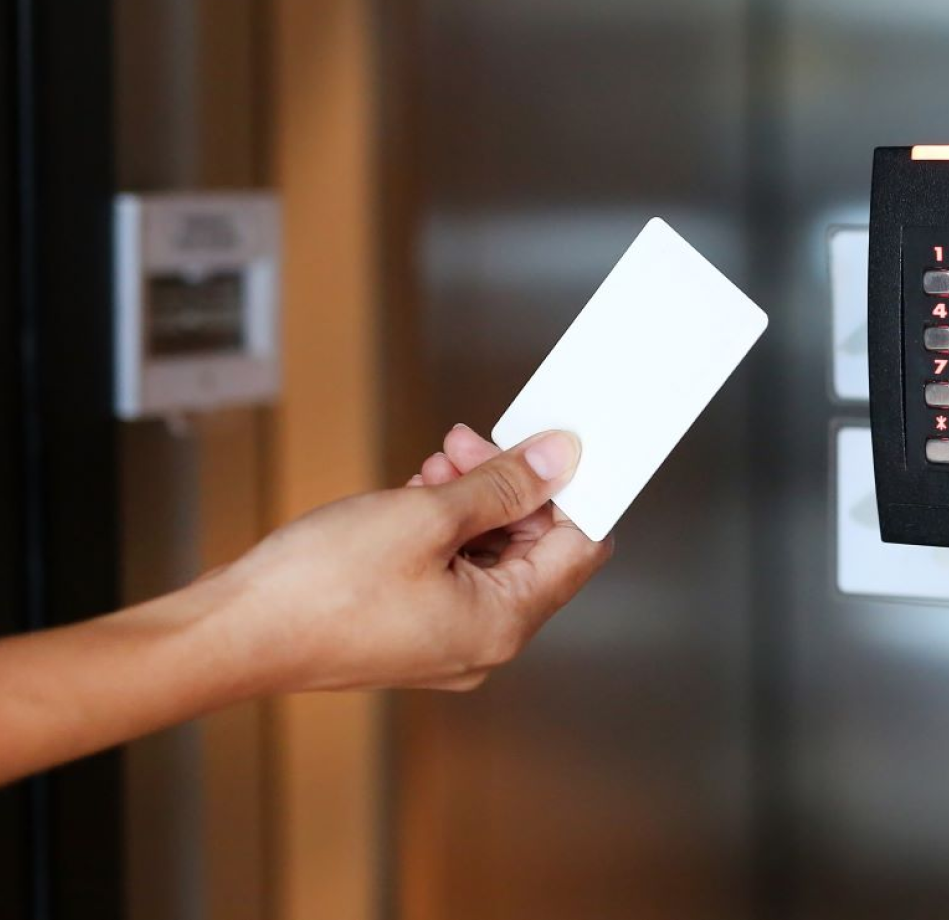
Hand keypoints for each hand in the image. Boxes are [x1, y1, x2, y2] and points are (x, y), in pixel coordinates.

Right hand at [221, 425, 611, 692]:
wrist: (232, 634)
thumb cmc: (317, 590)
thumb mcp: (425, 516)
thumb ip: (501, 486)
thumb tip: (558, 461)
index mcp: (503, 624)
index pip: (578, 550)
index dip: (573, 492)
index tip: (557, 448)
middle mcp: (483, 641)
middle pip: (533, 549)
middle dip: (511, 489)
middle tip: (472, 445)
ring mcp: (445, 637)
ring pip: (488, 554)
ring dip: (473, 501)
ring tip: (437, 464)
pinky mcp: (411, 627)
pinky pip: (451, 570)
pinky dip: (443, 528)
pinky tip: (417, 492)